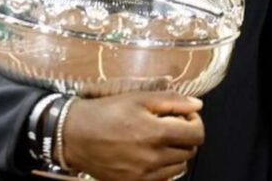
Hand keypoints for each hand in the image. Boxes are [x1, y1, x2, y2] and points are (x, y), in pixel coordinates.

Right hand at [62, 91, 204, 180]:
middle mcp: (154, 158)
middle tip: (171, 125)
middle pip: (190, 151)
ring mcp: (143, 175)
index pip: (197, 134)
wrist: (73, 135)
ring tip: (159, 140)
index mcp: (158, 134)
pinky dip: (162, 167)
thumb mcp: (139, 98)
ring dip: (176, 153)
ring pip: (179, 167)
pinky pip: (162, 179)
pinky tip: (150, 154)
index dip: (195, 122)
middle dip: (186, 136)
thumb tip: (197, 105)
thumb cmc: (106, 112)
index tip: (184, 116)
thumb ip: (172, 100)